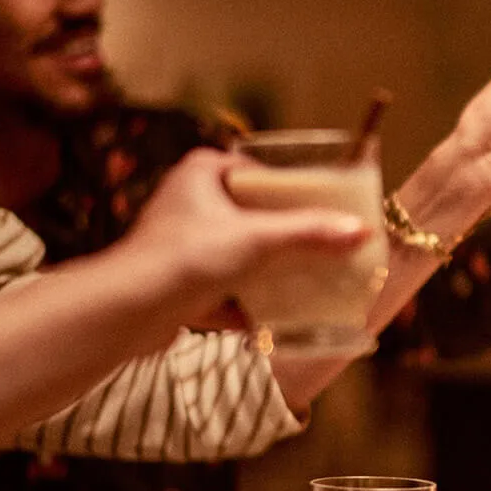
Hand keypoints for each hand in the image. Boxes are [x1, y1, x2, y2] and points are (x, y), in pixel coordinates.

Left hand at [125, 148, 369, 317]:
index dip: (290, 188)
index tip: (322, 207)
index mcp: (202, 175)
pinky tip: (276, 319)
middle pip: (252, 216)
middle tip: (322, 246)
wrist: (128, 311)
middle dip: (285, 236)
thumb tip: (363, 230)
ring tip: (307, 282)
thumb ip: (310, 233)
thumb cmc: (187, 257)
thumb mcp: (259, 239)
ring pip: (239, 255)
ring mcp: (182, 247)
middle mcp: (188, 204)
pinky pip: (225, 290)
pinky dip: (248, 304)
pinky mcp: (179, 285)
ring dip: (269, 272)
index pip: (256, 172)